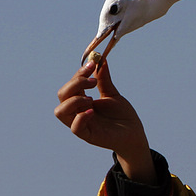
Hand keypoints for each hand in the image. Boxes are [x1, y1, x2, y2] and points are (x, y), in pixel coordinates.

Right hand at [55, 61, 156, 183]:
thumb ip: (103, 80)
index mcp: (82, 101)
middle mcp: (77, 111)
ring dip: (73, 100)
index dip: (79, 73)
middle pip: (62, 95)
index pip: (71, 85)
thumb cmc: (122, 116)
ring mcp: (81, 124)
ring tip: (91, 98)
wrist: (134, 133)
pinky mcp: (88, 135)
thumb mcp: (112, 94)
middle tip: (93, 82)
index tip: (92, 64)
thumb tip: (100, 60)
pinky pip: (75, 127)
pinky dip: (81, 117)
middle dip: (75, 83)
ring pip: (61, 112)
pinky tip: (93, 110)